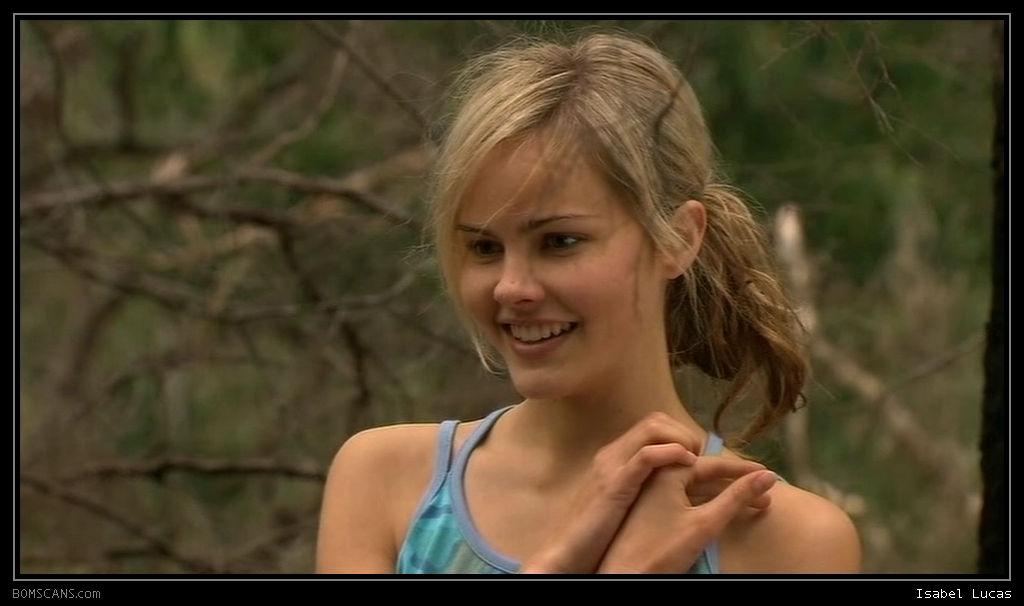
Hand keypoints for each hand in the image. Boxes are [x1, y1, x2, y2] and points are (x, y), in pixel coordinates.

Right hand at [518, 413, 704, 573]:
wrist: (564, 552)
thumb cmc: (591, 534)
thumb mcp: (616, 502)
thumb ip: (634, 486)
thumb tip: (663, 482)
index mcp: (612, 457)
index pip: (651, 425)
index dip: (678, 433)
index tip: (695, 455)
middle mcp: (611, 454)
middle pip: (655, 420)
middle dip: (683, 432)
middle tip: (699, 457)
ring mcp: (612, 466)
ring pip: (652, 429)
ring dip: (681, 439)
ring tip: (695, 460)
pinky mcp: (615, 484)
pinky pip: (646, 456)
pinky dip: (671, 453)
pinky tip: (687, 463)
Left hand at [597, 458, 777, 572]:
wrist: (625, 574)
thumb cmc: (663, 549)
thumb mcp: (705, 523)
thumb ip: (736, 497)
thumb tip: (768, 476)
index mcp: (667, 471)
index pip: (712, 464)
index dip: (742, 470)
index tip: (769, 473)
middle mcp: (658, 476)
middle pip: (705, 475)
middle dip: (736, 485)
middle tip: (766, 497)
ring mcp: (652, 493)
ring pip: (695, 488)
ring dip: (723, 495)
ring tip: (752, 505)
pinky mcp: (650, 510)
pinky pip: (684, 498)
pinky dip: (705, 503)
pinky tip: (720, 511)